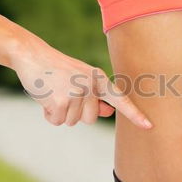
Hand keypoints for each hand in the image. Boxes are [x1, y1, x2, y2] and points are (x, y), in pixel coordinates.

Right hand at [11, 42, 152, 128]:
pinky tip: (45, 97)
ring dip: (60, 113)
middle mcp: (90, 85)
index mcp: (98, 78)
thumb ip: (95, 95)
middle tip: (62, 93)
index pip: (120, 99)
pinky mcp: (61, 101)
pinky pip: (57, 121)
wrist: (32, 55)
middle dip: (75, 113)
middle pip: (90, 119)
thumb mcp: (80, 77)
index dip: (135, 115)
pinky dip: (49, 115)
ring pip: (72, 122)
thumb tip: (108, 112)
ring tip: (53, 92)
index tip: (149, 127)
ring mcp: (76, 92)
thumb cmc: (56, 69)